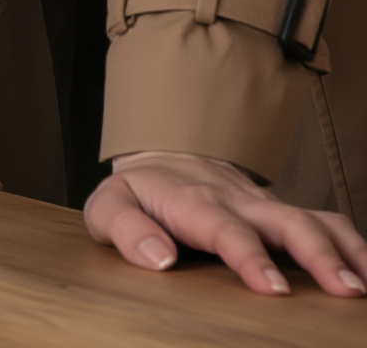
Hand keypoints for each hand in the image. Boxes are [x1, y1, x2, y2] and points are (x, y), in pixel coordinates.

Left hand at [87, 151, 366, 295]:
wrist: (163, 159)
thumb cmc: (139, 193)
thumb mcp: (109, 206)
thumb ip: (124, 229)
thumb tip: (158, 259)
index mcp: (194, 202)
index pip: (225, 228)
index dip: (249, 256)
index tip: (272, 289)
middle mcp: (239, 202)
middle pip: (286, 221)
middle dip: (317, 255)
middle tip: (343, 291)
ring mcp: (267, 206)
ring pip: (316, 220)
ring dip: (347, 251)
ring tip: (365, 287)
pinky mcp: (285, 214)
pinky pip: (329, 223)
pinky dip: (356, 246)